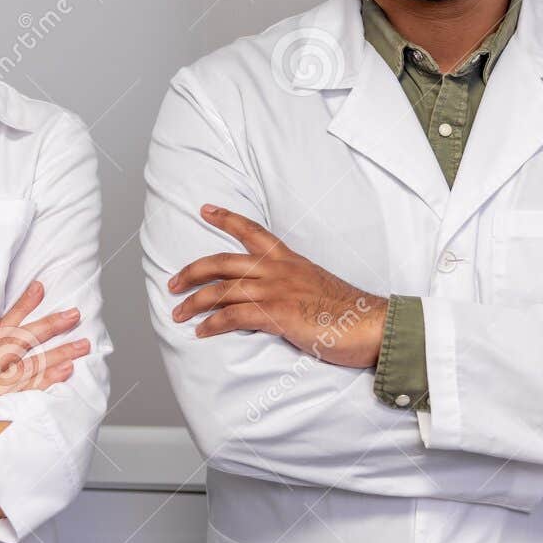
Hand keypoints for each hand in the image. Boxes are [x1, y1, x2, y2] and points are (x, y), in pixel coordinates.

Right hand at [0, 280, 91, 403]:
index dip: (21, 306)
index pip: (4, 326)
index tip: (39, 287)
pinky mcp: (6, 407)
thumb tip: (19, 336)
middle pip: (21, 341)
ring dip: (59, 353)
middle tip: (73, 315)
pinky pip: (31, 392)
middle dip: (49, 325)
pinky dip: (49, 380)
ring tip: (82, 345)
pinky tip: (66, 371)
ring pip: (32, 365)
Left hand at [167, 204, 385, 367]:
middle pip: (222, 262)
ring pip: (221, 290)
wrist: (370, 324)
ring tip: (178, 313)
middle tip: (172, 282)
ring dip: (194, 302)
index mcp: (289, 260)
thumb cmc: (348, 311)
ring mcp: (276, 291)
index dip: (226, 219)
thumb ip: (295, 284)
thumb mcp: (318, 285)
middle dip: (192, 271)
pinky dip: (212, 324)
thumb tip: (280, 296)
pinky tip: (200, 332)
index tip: (205, 210)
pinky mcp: (276, 314)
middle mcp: (278, 270)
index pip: (252, 231)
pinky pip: (233, 316)